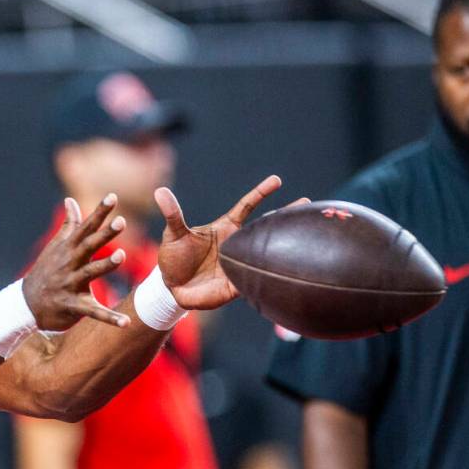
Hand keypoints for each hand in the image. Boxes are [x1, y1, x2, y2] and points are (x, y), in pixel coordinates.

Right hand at [23, 194, 128, 330]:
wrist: (25, 304)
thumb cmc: (46, 272)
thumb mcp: (56, 247)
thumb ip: (68, 225)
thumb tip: (71, 200)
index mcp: (68, 249)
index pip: (86, 227)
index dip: (99, 213)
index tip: (113, 197)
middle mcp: (69, 264)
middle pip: (89, 246)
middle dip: (105, 234)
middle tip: (121, 222)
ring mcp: (70, 284)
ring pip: (90, 273)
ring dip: (105, 265)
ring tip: (122, 256)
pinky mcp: (72, 306)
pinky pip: (94, 312)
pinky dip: (109, 317)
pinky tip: (126, 322)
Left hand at [155, 176, 307, 309]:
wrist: (171, 287)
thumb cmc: (174, 257)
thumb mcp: (174, 234)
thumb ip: (172, 215)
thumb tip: (160, 191)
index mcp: (225, 229)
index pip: (247, 206)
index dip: (261, 193)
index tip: (277, 180)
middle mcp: (237, 244)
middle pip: (266, 228)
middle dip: (287, 216)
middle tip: (309, 205)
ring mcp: (239, 264)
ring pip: (266, 254)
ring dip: (284, 247)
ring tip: (309, 236)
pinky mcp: (236, 286)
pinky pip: (254, 280)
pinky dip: (267, 276)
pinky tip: (285, 274)